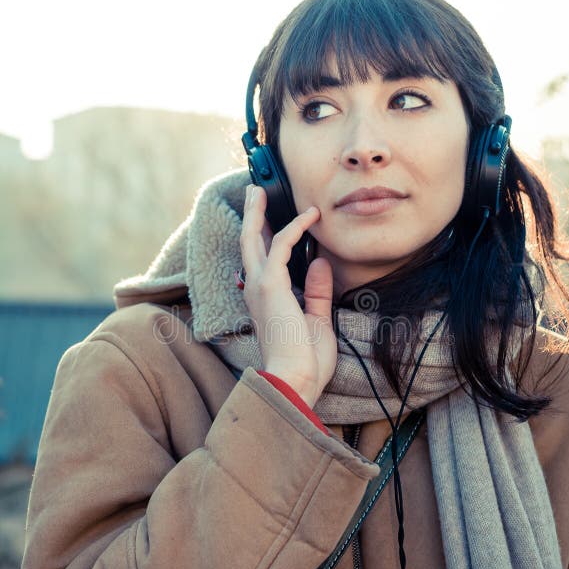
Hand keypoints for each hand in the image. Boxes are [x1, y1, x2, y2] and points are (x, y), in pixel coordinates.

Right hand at [240, 184, 336, 406]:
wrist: (296, 379)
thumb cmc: (305, 360)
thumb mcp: (317, 321)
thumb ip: (317, 292)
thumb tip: (320, 263)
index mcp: (264, 301)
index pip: (260, 263)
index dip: (264, 239)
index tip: (273, 222)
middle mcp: (255, 290)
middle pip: (248, 244)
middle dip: (252, 217)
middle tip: (254, 193)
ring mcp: (259, 286)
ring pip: (253, 238)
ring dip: (259, 211)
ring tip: (260, 189)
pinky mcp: (270, 284)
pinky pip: (280, 245)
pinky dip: (296, 227)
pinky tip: (311, 215)